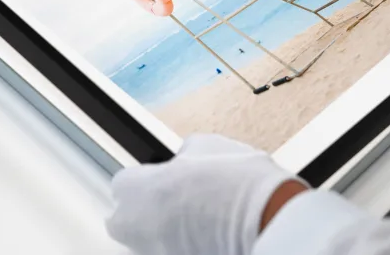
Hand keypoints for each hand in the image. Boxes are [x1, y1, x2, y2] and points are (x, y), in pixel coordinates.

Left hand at [106, 134, 307, 254]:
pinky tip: (210, 238)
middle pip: (127, 220)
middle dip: (146, 212)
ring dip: (167, 233)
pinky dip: (187, 247)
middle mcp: (137, 228)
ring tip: (200, 220)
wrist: (267, 220)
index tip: (161, 176)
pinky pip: (173, 253)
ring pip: (151, 243)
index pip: (123, 183)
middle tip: (177, 201)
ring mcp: (156, 254)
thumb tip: (186, 154)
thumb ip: (185, 153)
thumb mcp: (207, 146)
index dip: (144, 179)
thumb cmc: (235, 183)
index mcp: (137, 190)